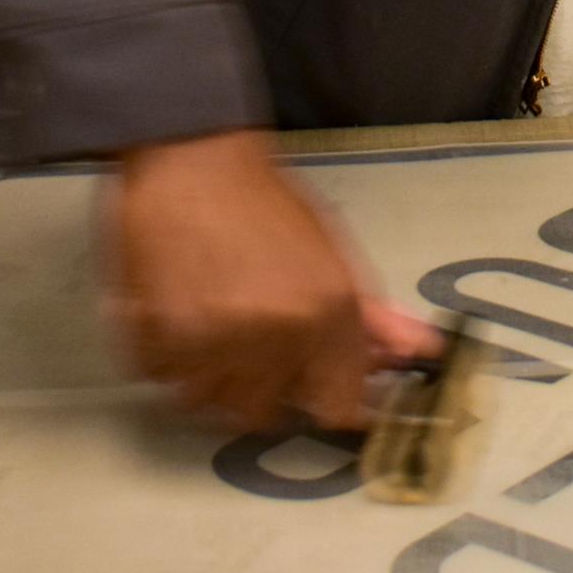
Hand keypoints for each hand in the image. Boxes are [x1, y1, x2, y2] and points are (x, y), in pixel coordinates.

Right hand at [107, 130, 440, 430]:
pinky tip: (183, 311)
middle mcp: (272, 337)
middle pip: (270, 413)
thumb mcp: (333, 254)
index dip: (335, 405)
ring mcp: (208, 342)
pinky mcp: (153, 337)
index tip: (327, 394)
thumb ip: (373, 316)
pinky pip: (164, 378)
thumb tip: (418, 353)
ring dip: (216, 374)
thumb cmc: (266, 203)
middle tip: (261, 342)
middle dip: (269, 386)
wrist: (194, 159)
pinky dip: (171, 356)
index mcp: (326, 314)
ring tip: (217, 320)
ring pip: (212, 402)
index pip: (339, 407)